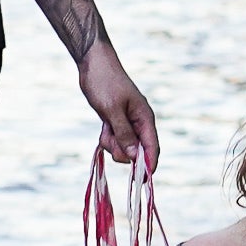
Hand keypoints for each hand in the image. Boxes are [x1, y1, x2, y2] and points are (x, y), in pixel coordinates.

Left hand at [79, 39, 160, 164]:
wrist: (93, 64)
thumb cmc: (104, 83)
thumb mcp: (112, 110)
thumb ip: (124, 134)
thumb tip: (135, 156)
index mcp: (145, 118)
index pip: (153, 147)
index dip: (149, 165)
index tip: (141, 181)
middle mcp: (139, 122)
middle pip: (137, 151)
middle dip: (123, 151)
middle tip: (110, 138)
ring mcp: (128, 123)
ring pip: (124, 147)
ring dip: (112, 144)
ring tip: (104, 128)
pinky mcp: (117, 122)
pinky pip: (114, 140)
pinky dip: (107, 138)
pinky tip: (103, 126)